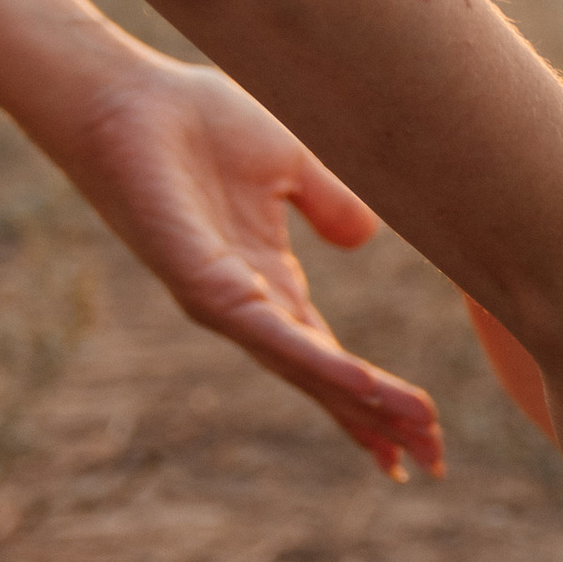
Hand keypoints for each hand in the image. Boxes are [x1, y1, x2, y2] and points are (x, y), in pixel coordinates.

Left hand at [53, 49, 442, 479]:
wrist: (130, 98)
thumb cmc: (195, 122)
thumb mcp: (291, 162)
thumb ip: (329, 202)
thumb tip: (365, 239)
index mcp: (266, 280)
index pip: (329, 354)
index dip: (374, 395)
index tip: (420, 431)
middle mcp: (246, 304)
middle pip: (323, 380)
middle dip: (378, 422)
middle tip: (432, 464)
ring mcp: (223, 302)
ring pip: (304, 368)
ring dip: (361, 405)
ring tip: (413, 436)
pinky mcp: (202, 286)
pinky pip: (271, 334)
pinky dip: (320, 364)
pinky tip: (360, 385)